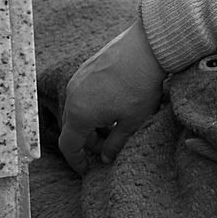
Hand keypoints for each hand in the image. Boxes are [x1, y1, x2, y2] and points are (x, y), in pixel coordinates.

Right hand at [58, 18, 166, 174]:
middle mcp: (72, 96)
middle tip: (104, 150)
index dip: (76, 161)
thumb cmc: (140, 87)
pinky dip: (91, 106)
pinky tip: (113, 106)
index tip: (86, 169)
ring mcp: (78, 79)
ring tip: (112, 127)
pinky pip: (82, 94)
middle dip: (85, 142)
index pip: (68, 145)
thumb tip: (105, 158)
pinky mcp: (87, 68)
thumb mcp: (132, 122)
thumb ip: (115, 144)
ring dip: (89, 123)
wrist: (147, 47)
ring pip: (76, 109)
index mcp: (80, 114)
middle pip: (71, 127)